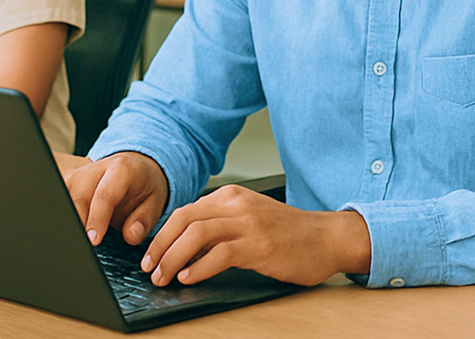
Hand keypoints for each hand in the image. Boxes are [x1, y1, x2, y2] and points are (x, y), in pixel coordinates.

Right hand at [64, 151, 168, 246]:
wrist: (136, 167)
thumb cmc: (144, 185)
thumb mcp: (155, 201)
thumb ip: (144, 219)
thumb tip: (131, 236)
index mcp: (121, 169)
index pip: (105, 195)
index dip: (97, 219)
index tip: (93, 241)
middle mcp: (96, 168)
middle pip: (78, 197)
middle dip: (77, 225)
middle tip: (81, 249)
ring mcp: (79, 175)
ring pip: (63, 200)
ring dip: (68, 222)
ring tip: (74, 244)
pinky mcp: (67, 183)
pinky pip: (58, 202)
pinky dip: (61, 218)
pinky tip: (67, 234)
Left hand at [140, 184, 370, 286]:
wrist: (326, 238)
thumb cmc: (288, 233)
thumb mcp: (250, 218)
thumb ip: (221, 223)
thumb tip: (183, 244)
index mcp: (233, 196)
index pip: (185, 210)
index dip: (162, 234)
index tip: (151, 254)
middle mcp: (239, 204)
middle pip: (184, 218)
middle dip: (159, 245)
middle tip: (149, 267)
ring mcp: (249, 223)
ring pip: (197, 234)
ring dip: (173, 257)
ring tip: (164, 277)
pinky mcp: (260, 245)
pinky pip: (219, 253)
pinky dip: (198, 267)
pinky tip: (190, 278)